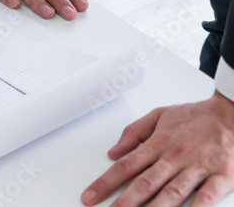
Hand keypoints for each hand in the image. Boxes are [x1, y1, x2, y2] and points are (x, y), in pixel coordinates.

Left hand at [82, 92, 233, 205]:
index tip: (90, 196)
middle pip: (145, 182)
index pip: (125, 166)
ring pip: (171, 192)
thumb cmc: (195, 117)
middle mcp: (174, 157)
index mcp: (158, 143)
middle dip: (124, 201)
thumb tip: (113, 151)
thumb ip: (133, 133)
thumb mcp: (159, 115)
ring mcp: (197, 168)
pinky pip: (207, 196)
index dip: (105, 182)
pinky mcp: (221, 176)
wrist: (230, 114)